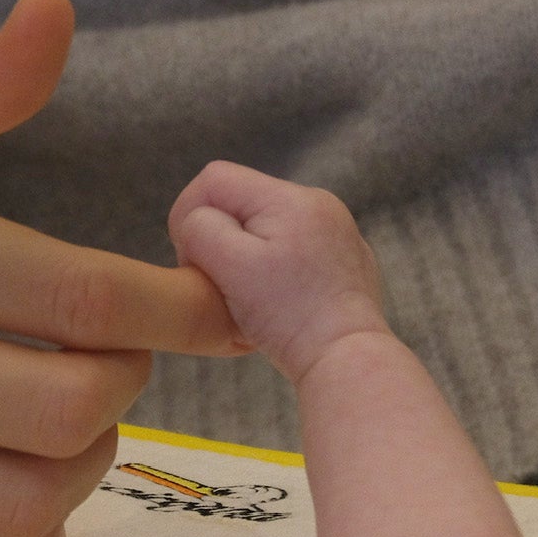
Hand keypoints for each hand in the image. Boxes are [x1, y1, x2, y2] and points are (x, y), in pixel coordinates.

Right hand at [0, 0, 242, 536]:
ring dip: (79, 468)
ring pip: (11, 503)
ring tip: (68, 417)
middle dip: (126, 386)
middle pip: (57, 409)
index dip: (173, 308)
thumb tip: (58, 11)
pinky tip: (12, 484)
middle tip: (119, 355)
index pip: (68, 294)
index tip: (214, 307)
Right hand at [168, 161, 387, 378]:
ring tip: (253, 294)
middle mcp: (318, 202)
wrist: (347, 358)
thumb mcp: (230, 267)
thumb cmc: (288, 316)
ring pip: (265, 224)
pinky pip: (292, 245)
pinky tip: (281, 299)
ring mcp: (336, 229)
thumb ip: (201, 230)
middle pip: (241, 200)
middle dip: (222, 236)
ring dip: (247, 253)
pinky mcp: (344, 256)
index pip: (214, 178)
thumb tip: (196, 222)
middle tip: (224, 282)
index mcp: (290, 198)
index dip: (190, 215)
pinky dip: (276, 267)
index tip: (197, 262)